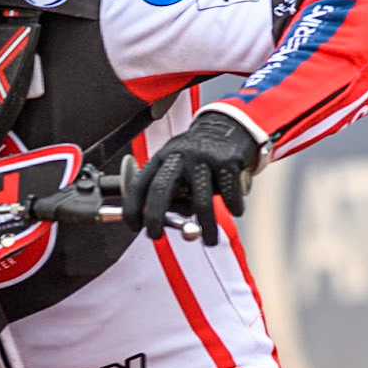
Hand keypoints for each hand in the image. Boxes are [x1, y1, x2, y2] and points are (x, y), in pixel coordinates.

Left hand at [122, 109, 261, 247]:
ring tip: (210, 241)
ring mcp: (203, 158)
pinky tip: (234, 210)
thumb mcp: (176, 167)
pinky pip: (228, 194)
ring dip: (206, 227)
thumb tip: (169, 226)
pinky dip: (233, 207)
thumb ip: (170, 194)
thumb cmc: (196, 158)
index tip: (135, 227)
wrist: (227, 127)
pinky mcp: (227, 162)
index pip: (140, 184)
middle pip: (161, 190)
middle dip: (155, 218)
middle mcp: (179, 156)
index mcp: (162, 158)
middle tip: (156, 237)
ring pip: (201, 201)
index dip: (133, 208)